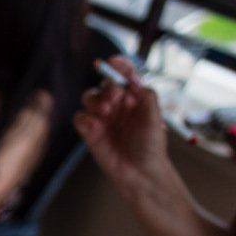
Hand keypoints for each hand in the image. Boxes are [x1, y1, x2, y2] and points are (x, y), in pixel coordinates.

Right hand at [73, 56, 172, 197]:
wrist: (140, 174)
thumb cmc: (151, 147)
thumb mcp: (155, 118)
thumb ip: (146, 96)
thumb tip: (134, 81)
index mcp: (134, 98)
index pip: (124, 76)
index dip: (119, 66)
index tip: (114, 61)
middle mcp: (117, 106)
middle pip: (104, 84)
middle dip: (107, 85)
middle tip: (115, 95)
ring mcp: (103, 119)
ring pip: (89, 98)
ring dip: (95, 100)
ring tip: (106, 112)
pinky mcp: (90, 133)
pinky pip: (79, 118)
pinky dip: (84, 119)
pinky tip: (94, 126)